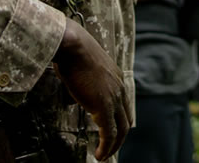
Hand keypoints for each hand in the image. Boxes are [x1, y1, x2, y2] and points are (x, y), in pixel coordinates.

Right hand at [53, 19, 129, 159]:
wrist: (73, 45)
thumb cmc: (74, 52)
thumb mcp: (85, 67)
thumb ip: (86, 82)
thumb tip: (76, 96)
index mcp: (116, 78)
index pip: (123, 106)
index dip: (119, 121)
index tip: (112, 132)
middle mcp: (119, 88)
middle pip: (125, 120)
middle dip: (119, 137)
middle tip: (110, 149)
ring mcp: (113, 97)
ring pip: (120, 129)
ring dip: (113, 146)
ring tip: (104, 155)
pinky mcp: (103, 106)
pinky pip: (109, 132)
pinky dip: (106, 146)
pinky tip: (99, 154)